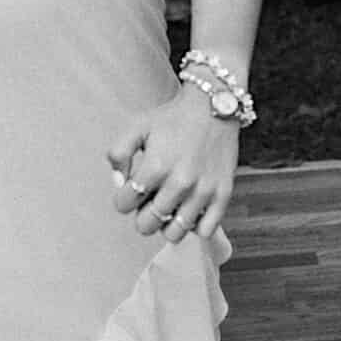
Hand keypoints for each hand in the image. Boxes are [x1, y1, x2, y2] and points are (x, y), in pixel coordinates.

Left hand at [107, 83, 237, 241]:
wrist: (214, 106)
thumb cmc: (173, 119)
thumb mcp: (136, 127)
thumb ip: (118, 154)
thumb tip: (120, 184)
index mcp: (155, 167)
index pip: (123, 205)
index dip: (123, 198)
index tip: (133, 188)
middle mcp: (180, 183)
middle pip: (146, 225)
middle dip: (142, 215)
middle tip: (150, 199)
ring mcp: (204, 191)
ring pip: (175, 233)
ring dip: (167, 223)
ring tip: (170, 206)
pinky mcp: (223, 194)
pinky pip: (205, 231)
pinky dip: (195, 226)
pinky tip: (190, 209)